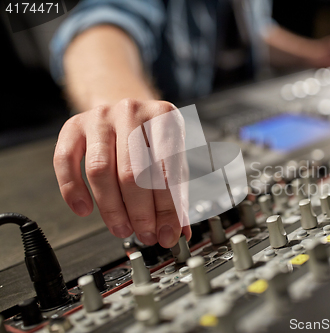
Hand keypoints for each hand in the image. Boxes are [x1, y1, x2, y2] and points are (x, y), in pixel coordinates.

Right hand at [54, 98, 190, 247]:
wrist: (127, 109)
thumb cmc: (153, 138)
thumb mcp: (174, 159)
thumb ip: (178, 195)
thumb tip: (179, 232)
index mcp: (165, 118)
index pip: (168, 169)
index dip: (167, 207)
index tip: (167, 232)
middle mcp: (132, 112)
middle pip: (133, 172)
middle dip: (140, 212)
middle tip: (146, 234)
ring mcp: (101, 117)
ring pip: (100, 170)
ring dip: (111, 208)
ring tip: (121, 228)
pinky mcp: (74, 125)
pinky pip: (65, 161)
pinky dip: (73, 190)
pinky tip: (85, 209)